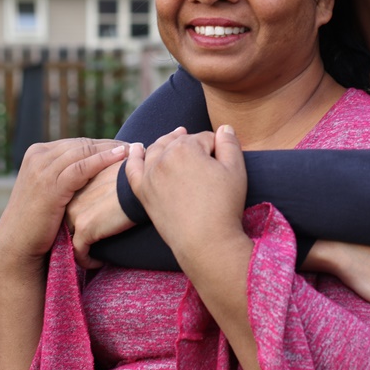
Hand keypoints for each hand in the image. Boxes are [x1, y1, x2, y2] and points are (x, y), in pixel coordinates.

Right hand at [0, 138, 128, 265]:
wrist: (17, 242)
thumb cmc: (38, 219)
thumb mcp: (48, 188)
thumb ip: (63, 172)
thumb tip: (91, 165)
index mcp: (38, 153)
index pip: (77, 144)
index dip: (103, 144)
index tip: (125, 146)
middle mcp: (38, 156)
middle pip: (82, 145)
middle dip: (110, 144)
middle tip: (135, 145)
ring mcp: (43, 169)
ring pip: (84, 152)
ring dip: (111, 149)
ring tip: (134, 149)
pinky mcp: (50, 184)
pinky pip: (82, 167)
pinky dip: (103, 159)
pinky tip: (121, 157)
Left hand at [66, 155, 136, 268]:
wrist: (141, 183)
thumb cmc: (136, 176)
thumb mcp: (117, 173)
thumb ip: (108, 180)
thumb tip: (118, 185)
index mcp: (79, 184)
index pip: (74, 207)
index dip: (83, 218)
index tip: (97, 227)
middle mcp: (73, 198)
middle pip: (68, 223)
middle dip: (80, 234)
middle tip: (95, 243)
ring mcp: (76, 213)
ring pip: (72, 238)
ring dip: (83, 248)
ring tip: (97, 254)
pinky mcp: (84, 228)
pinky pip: (80, 252)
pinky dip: (88, 260)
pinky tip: (100, 262)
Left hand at [126, 125, 247, 259]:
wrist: (205, 242)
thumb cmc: (223, 205)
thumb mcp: (236, 169)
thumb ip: (230, 143)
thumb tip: (224, 128)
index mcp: (186, 147)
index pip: (205, 138)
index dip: (218, 149)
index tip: (223, 166)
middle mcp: (163, 157)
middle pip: (180, 141)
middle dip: (194, 146)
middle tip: (208, 163)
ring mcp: (150, 175)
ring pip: (157, 150)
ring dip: (167, 145)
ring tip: (178, 146)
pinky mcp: (142, 192)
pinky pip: (132, 168)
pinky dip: (134, 157)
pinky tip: (136, 149)